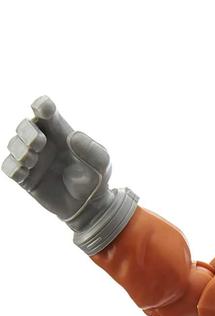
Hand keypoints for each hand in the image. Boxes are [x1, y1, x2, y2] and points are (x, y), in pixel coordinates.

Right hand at [3, 96, 112, 230]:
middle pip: (25, 125)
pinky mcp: (25, 178)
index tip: (42, 109)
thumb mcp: (102, 164)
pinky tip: (25, 172)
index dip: (41, 105)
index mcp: (60, 132)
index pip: (45, 110)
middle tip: (39, 143)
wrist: (90, 208)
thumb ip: (93, 150)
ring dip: (20, 149)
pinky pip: (8, 167)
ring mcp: (33, 160)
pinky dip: (13, 167)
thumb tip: (73, 137)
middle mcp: (43, 142)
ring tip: (33, 160)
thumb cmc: (95, 180)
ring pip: (13, 144)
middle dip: (27, 131)